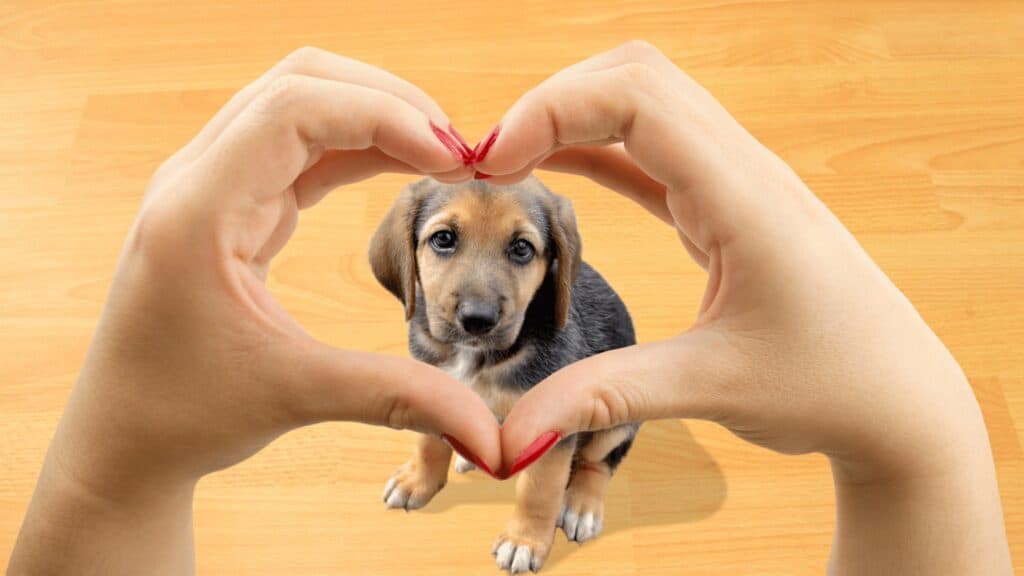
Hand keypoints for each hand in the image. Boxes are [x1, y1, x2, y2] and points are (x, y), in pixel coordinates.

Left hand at [10, 47, 499, 573]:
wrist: (125, 438)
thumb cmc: (185, 414)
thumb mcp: (295, 396)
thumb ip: (397, 396)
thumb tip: (491, 433)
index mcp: (198, 209)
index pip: (296, 109)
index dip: (385, 117)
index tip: (454, 160)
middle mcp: (198, 180)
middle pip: (300, 83)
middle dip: (388, 103)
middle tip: (458, 150)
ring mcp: (211, 186)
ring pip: (300, 105)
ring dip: (375, 118)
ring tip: (442, 157)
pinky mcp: (230, 204)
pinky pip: (300, 148)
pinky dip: (357, 148)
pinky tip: (403, 169)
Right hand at [477, 42, 1010, 573]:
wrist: (898, 398)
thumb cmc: (829, 388)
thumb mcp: (712, 388)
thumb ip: (605, 397)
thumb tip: (508, 437)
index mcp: (744, 196)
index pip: (638, 97)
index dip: (551, 109)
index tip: (492, 162)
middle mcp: (743, 170)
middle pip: (636, 76)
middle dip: (552, 100)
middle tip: (489, 158)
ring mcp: (737, 183)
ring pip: (644, 103)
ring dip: (572, 116)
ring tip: (507, 161)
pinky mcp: (727, 207)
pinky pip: (652, 151)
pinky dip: (596, 147)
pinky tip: (554, 167)